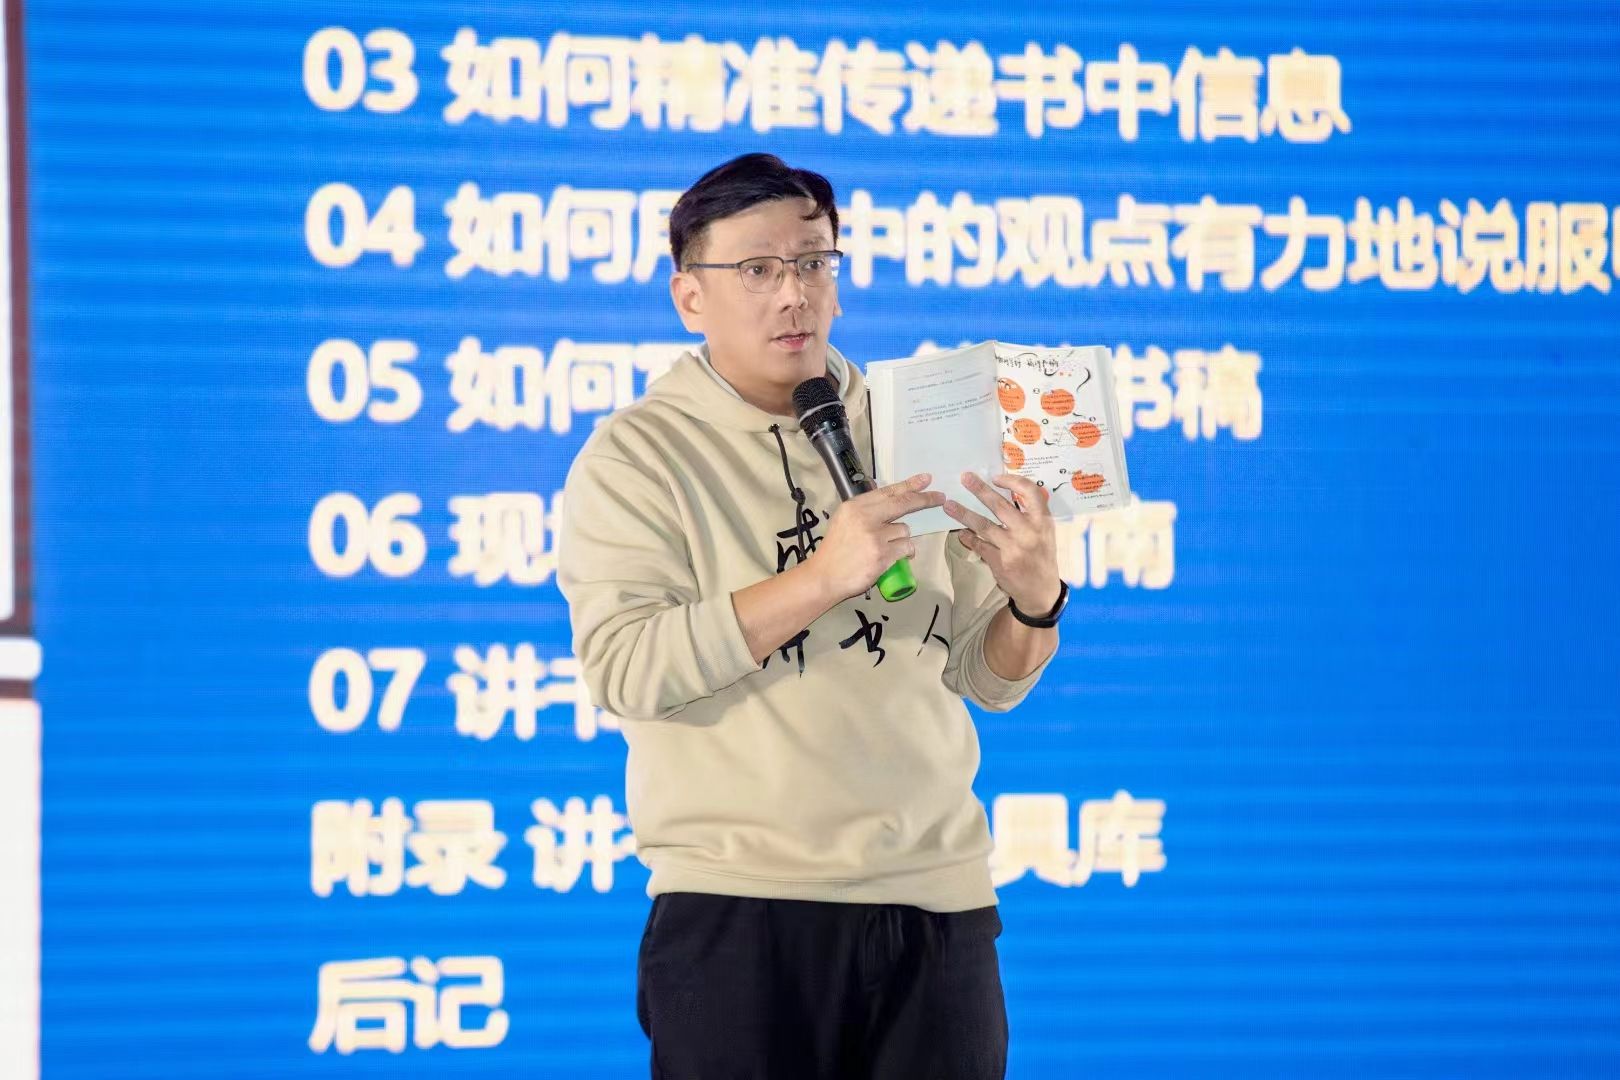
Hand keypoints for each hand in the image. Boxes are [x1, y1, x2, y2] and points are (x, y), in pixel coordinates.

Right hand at [809, 472, 943, 602]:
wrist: (824, 577)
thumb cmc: (835, 550)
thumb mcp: (844, 520)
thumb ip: (865, 509)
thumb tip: (890, 496)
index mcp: (855, 506)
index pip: (888, 491)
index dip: (909, 484)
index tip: (926, 479)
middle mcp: (865, 517)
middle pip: (903, 504)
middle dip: (924, 500)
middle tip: (940, 497)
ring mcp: (874, 537)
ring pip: (905, 530)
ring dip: (900, 539)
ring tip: (883, 548)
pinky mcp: (882, 555)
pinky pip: (906, 548)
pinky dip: (904, 553)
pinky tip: (891, 558)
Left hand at [943, 472, 1061, 614]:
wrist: (1041, 591)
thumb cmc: (1042, 556)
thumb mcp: (1045, 532)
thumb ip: (1030, 514)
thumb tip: (1006, 491)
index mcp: (1042, 521)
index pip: (1030, 492)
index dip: (1013, 481)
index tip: (996, 477)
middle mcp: (1028, 532)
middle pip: (1000, 506)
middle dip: (980, 490)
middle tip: (964, 478)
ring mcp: (1013, 548)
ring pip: (983, 526)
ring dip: (964, 514)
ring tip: (949, 506)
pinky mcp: (1000, 562)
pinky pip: (979, 545)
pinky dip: (968, 538)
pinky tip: (960, 533)